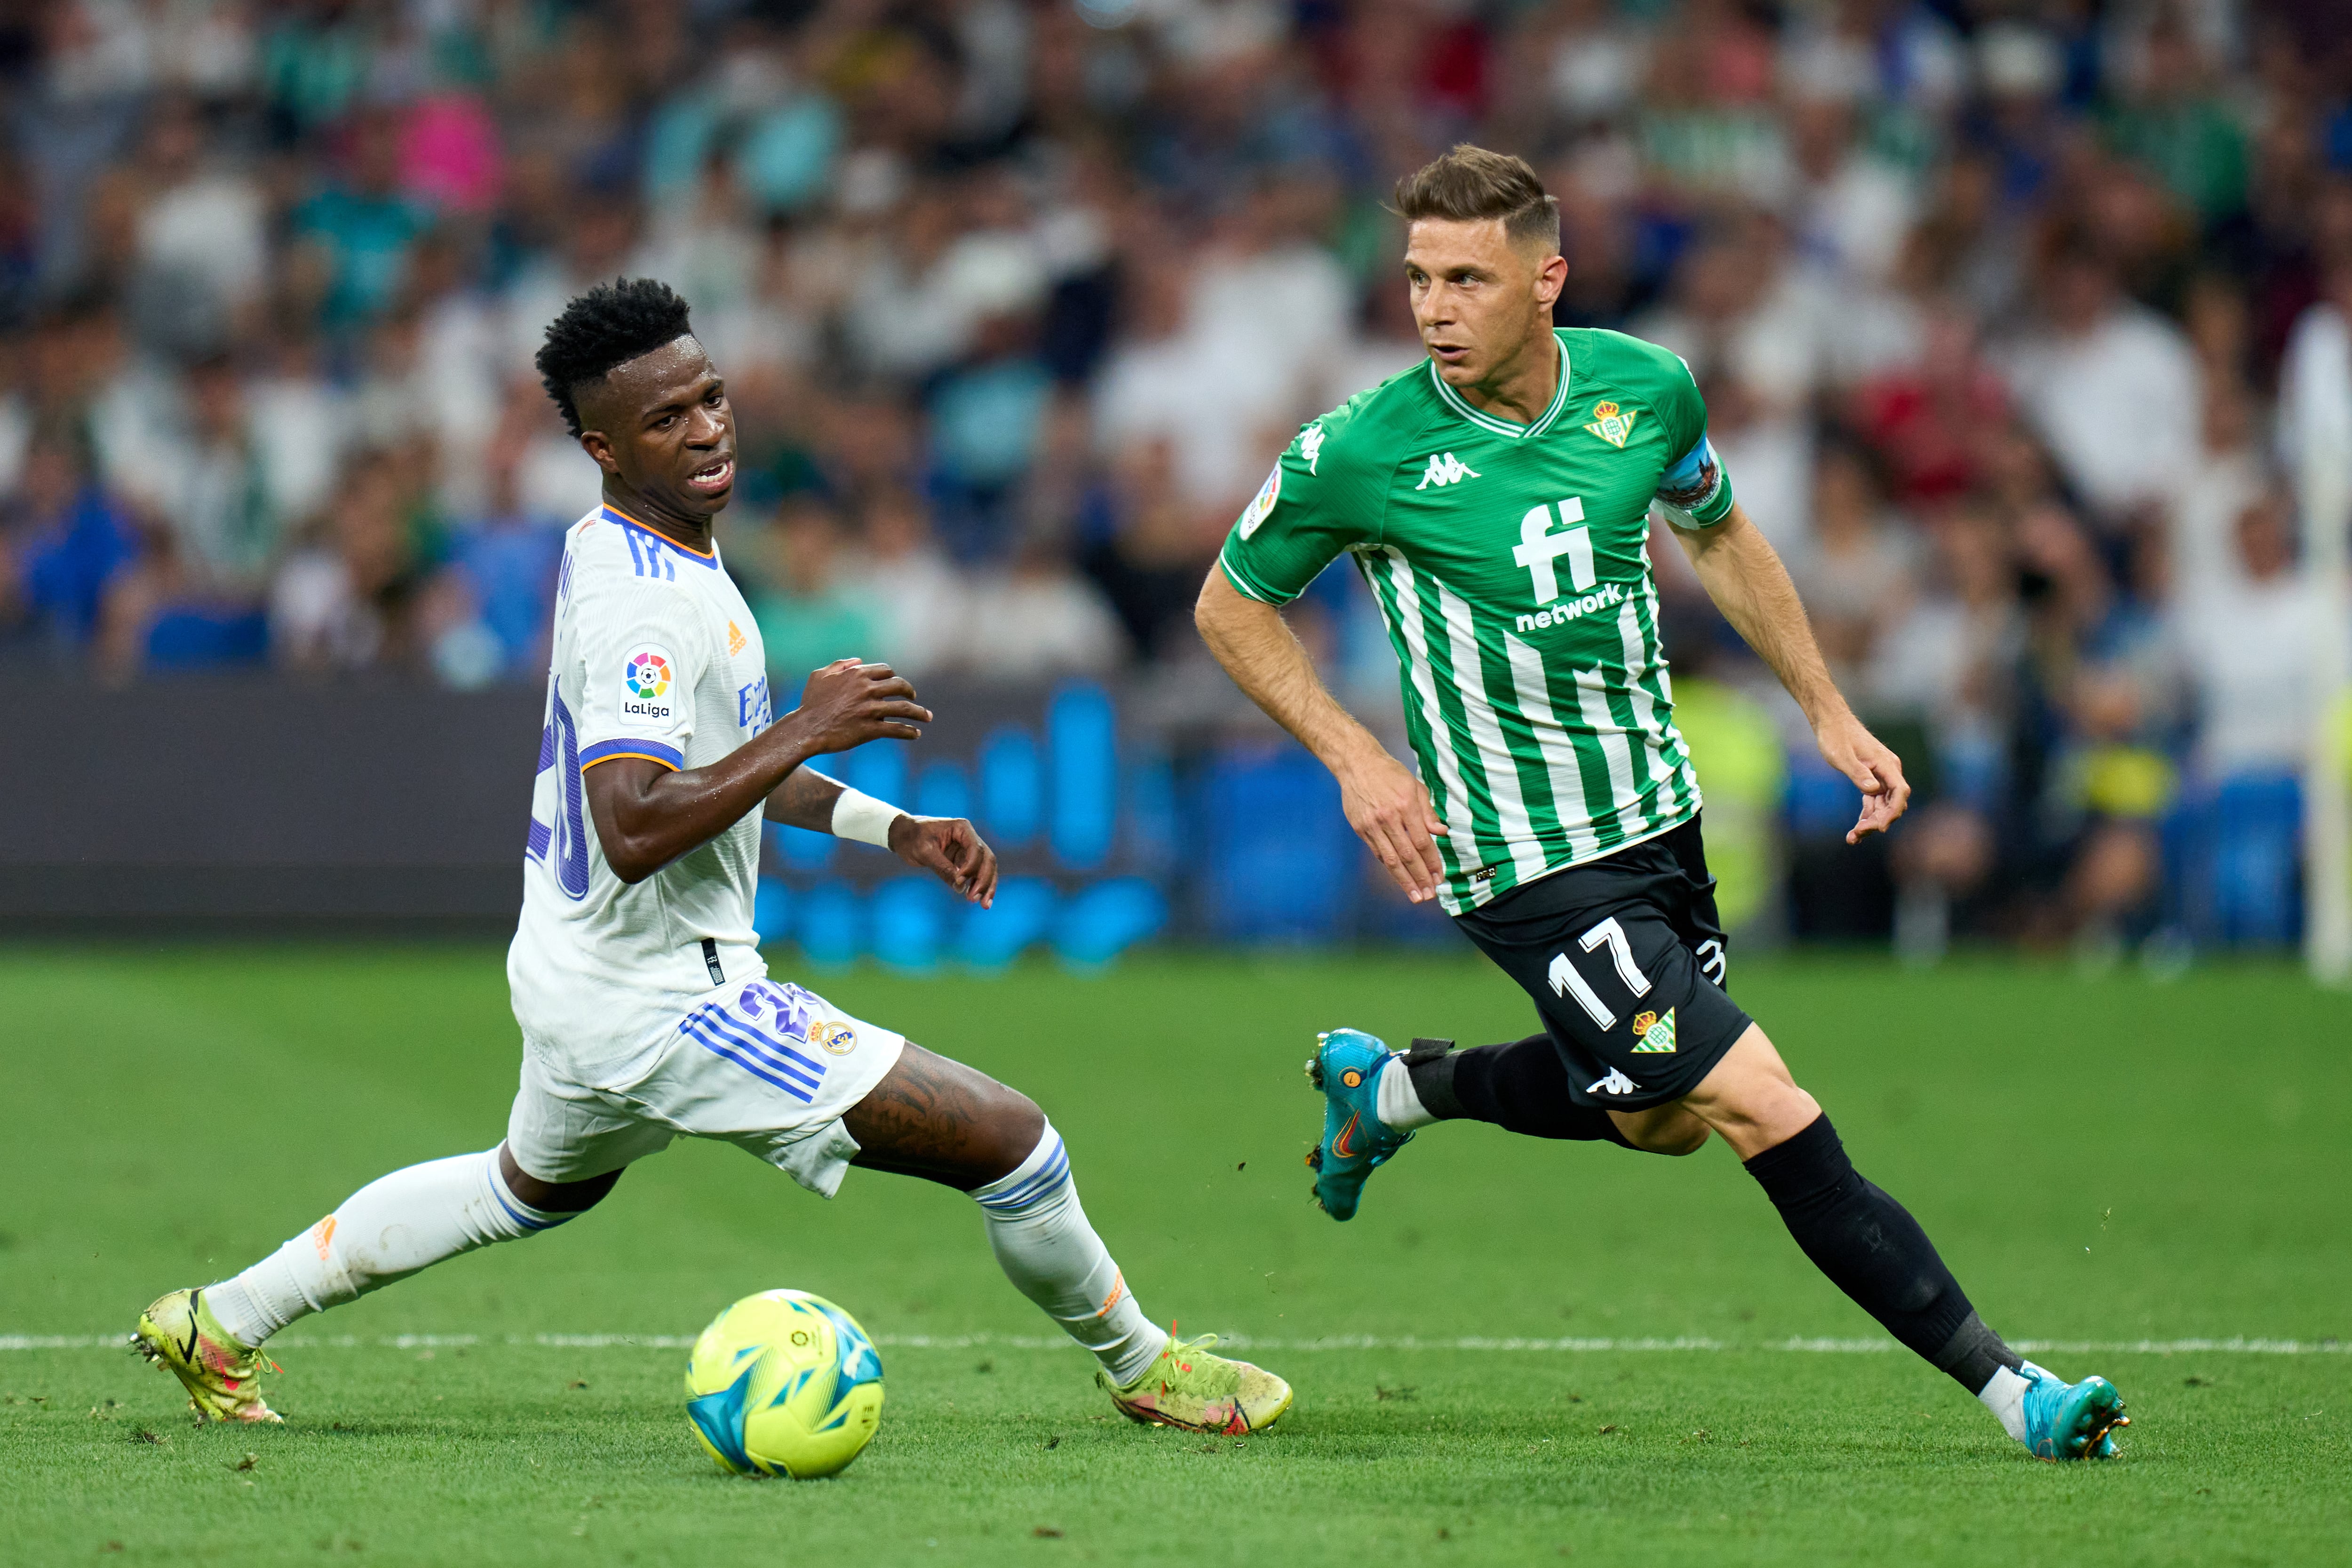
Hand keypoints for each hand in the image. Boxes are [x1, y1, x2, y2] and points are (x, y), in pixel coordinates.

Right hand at [789, 657, 931, 754]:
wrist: (805, 729)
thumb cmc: (810, 703)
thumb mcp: (820, 676)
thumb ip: (840, 665)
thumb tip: (858, 660)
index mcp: (857, 675)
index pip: (886, 671)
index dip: (894, 677)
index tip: (897, 685)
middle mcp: (866, 689)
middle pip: (900, 686)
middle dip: (910, 691)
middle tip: (914, 698)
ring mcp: (870, 710)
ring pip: (904, 708)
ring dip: (919, 713)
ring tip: (928, 717)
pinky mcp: (870, 729)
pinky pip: (896, 729)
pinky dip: (908, 731)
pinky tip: (915, 734)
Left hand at [888, 815, 999, 907]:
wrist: (902, 835)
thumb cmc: (911, 838)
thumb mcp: (924, 852)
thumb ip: (943, 868)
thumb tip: (960, 887)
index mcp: (962, 828)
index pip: (976, 849)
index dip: (972, 867)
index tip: (960, 881)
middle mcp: (969, 838)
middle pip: (987, 859)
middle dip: (985, 880)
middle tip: (976, 899)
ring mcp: (967, 850)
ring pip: (985, 868)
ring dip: (986, 886)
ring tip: (984, 905)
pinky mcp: (962, 861)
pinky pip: (976, 875)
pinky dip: (978, 886)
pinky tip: (978, 900)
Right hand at [1337, 747, 1447, 902]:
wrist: (1357, 764)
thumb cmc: (1390, 774)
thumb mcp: (1415, 786)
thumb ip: (1428, 811)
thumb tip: (1441, 832)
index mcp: (1405, 805)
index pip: (1422, 841)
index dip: (1432, 862)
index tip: (1439, 877)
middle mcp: (1388, 817)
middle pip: (1407, 855)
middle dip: (1420, 877)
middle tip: (1430, 895)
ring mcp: (1372, 825)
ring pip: (1391, 859)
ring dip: (1404, 880)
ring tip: (1415, 896)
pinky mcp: (1360, 829)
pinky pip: (1378, 853)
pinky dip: (1389, 867)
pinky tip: (1399, 878)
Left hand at [1814, 710, 1909, 842]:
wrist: (1831, 723)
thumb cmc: (1836, 736)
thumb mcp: (1842, 756)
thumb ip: (1858, 772)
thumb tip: (1872, 790)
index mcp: (1886, 764)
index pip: (1900, 791)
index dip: (1893, 811)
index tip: (1881, 826)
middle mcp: (1888, 771)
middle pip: (1892, 803)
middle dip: (1879, 821)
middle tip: (1857, 834)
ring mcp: (1881, 777)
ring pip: (1882, 806)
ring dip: (1871, 822)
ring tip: (1853, 838)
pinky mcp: (1871, 780)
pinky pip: (1873, 803)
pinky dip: (1866, 816)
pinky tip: (1856, 831)